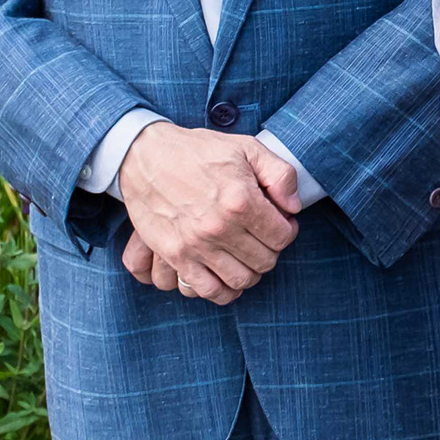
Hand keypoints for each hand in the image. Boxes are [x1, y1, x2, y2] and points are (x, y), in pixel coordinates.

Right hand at [116, 123, 303, 302]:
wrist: (146, 155)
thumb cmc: (199, 151)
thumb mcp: (248, 148)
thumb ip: (281, 175)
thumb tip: (293, 208)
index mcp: (241, 200)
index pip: (283, 236)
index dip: (287, 230)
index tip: (280, 222)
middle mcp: (220, 227)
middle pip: (265, 261)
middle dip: (270, 250)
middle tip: (262, 237)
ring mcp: (195, 245)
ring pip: (242, 280)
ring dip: (251, 271)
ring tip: (246, 255)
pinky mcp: (175, 256)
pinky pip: (208, 290)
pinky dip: (224, 291)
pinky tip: (227, 276)